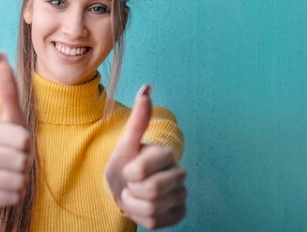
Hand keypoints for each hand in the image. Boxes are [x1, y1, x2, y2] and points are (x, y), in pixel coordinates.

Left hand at [105, 85, 186, 228]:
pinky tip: (143, 207)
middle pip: (152, 190)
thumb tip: (146, 88)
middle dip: (133, 189)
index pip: (143, 170)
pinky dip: (143, 218)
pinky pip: (158, 222)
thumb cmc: (125, 162)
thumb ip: (138, 118)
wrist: (125, 186)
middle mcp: (179, 173)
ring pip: (153, 209)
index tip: (129, 168)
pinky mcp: (179, 213)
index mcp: (166, 154)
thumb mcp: (126, 143)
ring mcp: (181, 195)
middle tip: (131, 183)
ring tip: (135, 194)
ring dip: (135, 205)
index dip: (130, 173)